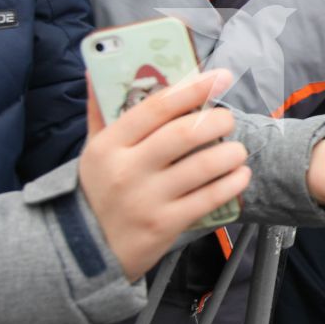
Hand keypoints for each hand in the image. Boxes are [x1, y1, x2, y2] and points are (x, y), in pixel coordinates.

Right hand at [80, 69, 250, 280]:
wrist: (84, 251)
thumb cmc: (96, 192)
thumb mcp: (92, 150)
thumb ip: (100, 112)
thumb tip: (97, 71)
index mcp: (110, 145)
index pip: (157, 107)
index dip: (193, 87)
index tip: (221, 76)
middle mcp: (128, 169)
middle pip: (185, 134)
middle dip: (216, 120)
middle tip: (228, 118)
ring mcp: (147, 199)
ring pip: (203, 166)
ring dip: (231, 152)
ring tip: (237, 150)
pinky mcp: (165, 225)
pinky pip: (209, 198)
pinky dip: (232, 183)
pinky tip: (240, 175)